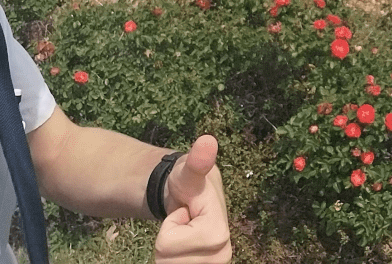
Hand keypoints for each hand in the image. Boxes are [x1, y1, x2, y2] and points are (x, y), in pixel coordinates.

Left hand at [154, 135, 231, 263]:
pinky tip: (183, 247)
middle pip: (168, 262)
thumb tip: (207, 140)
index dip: (171, 225)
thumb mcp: (188, 171)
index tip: (186, 212)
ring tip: (184, 232)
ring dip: (170, 250)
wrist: (192, 200)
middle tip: (183, 222)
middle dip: (169, 241)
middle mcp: (224, 255)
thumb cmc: (189, 184)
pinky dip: (173, 258)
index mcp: (220, 235)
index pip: (167, 245)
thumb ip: (197, 161)